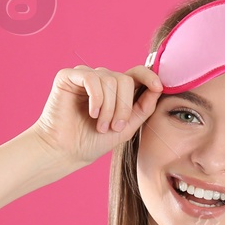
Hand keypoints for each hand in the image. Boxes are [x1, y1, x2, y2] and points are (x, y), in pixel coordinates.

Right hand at [30, 64, 162, 168]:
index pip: (137, 73)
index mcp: (116, 90)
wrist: (66, 152)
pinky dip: (96, 98)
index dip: (150, 76)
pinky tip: (91, 113)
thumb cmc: (93, 141)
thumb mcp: (127, 127)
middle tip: (113, 126)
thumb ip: (144, 107)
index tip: (159, 87)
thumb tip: (158, 88)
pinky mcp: (68, 76)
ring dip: (108, 108)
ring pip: (110, 80)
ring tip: (99, 125)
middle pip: (125, 79)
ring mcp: (85, 76)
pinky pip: (91, 78)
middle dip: (123, 106)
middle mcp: (101, 80)